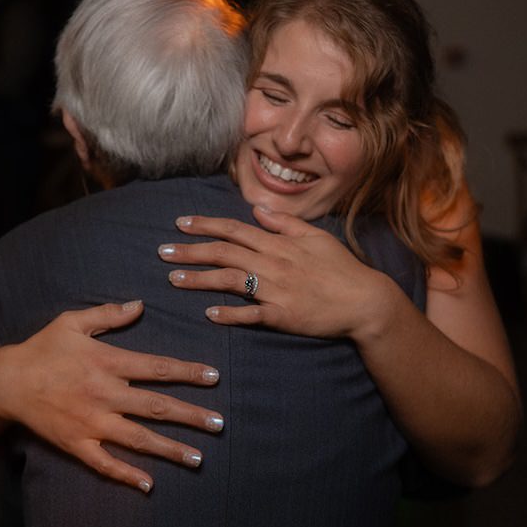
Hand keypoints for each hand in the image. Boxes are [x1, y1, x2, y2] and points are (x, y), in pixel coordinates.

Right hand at [0, 301, 225, 492]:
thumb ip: (108, 313)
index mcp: (107, 362)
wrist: (5, 382)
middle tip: (220, 424)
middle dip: (191, 416)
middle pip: (157, 407)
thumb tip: (140, 304)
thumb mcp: (72, 322)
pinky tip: (149, 485)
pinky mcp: (76, 444)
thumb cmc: (41, 349)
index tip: (214, 377)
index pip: (158, 368)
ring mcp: (91, 423)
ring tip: (198, 458)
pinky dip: (127, 475)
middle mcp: (105, 395)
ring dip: (170, 449)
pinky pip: (105, 464)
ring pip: (139, 439)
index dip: (188, 372)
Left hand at [158, 207, 396, 340]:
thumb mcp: (316, 237)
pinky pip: (252, 315)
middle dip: (191, 250)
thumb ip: (285, 224)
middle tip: (162, 251)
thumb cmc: (342, 269)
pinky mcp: (283, 316)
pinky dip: (230, 314)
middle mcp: (274, 263)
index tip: (181, 223)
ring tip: (173, 279)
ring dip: (200, 279)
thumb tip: (258, 211)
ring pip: (231, 280)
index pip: (235, 230)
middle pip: (225, 252)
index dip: (206, 225)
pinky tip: (209, 314)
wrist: (365, 301)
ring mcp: (277, 290)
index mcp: (280, 244)